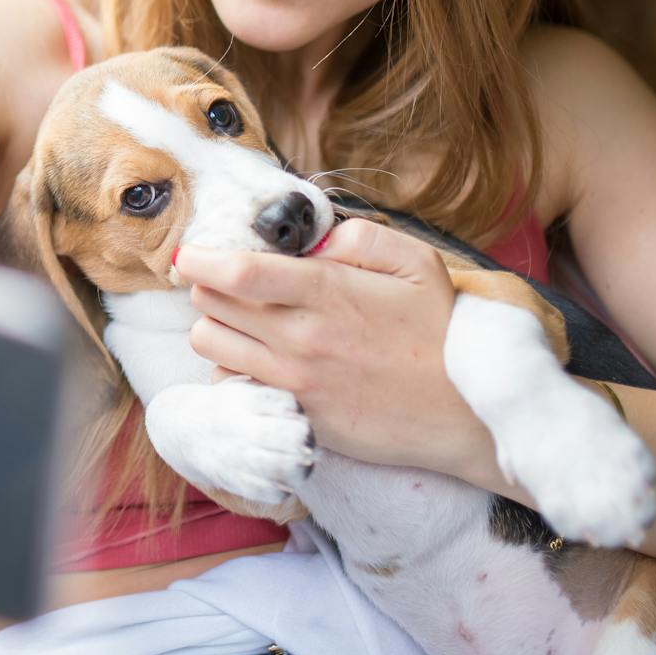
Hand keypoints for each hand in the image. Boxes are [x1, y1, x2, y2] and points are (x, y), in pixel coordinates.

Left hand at [174, 217, 485, 474]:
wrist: (466, 415)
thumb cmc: (443, 333)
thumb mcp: (417, 264)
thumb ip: (358, 239)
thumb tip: (312, 241)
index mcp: (327, 293)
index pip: (236, 272)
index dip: (200, 259)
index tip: (189, 254)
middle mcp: (301, 338)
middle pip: (211, 305)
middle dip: (207, 286)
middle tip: (224, 282)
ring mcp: (295, 382)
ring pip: (212, 345)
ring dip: (215, 326)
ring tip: (241, 320)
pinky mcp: (296, 415)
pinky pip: (234, 386)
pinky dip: (233, 368)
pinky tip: (258, 359)